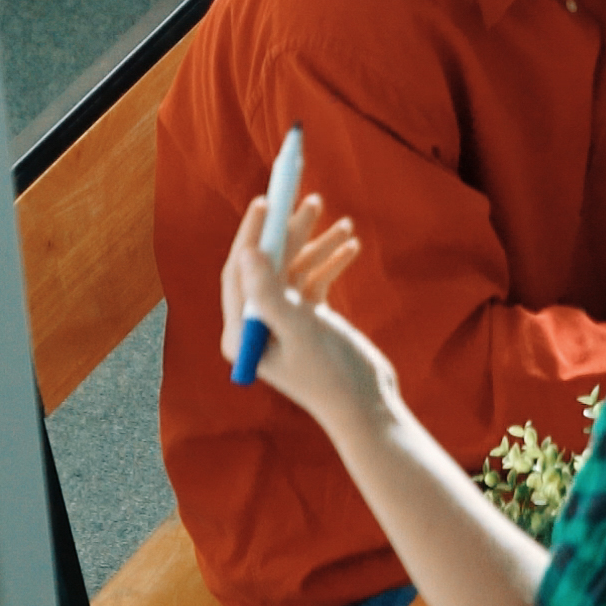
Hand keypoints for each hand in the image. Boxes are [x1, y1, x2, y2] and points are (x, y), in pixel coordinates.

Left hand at [219, 190, 393, 438]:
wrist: (368, 407)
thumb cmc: (330, 377)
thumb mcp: (300, 332)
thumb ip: (271, 294)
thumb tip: (247, 252)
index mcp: (240, 333)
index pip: (238, 272)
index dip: (251, 234)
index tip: (267, 201)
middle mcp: (255, 326)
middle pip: (267, 265)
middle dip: (288, 232)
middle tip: (309, 199)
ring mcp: (283, 322)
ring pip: (294, 269)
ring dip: (316, 244)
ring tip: (341, 220)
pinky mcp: (308, 321)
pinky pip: (314, 281)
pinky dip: (330, 263)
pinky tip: (352, 247)